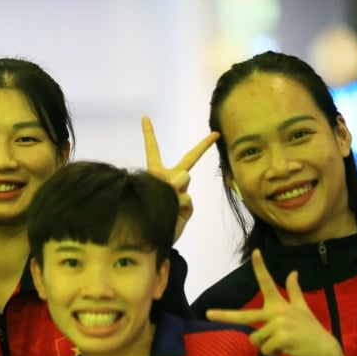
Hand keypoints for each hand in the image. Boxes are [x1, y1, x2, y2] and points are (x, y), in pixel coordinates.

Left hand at [141, 116, 219, 241]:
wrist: (150, 238)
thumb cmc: (142, 213)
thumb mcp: (149, 192)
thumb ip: (165, 181)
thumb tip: (183, 179)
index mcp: (155, 172)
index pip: (153, 150)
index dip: (149, 134)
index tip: (145, 117)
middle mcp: (170, 179)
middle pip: (188, 159)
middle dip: (202, 147)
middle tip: (215, 134)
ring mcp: (181, 191)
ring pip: (183, 178)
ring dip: (173, 188)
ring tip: (165, 201)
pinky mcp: (188, 205)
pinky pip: (185, 198)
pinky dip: (178, 205)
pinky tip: (172, 214)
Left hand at [205, 249, 340, 355]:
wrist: (325, 350)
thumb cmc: (311, 329)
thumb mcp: (302, 308)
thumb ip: (295, 291)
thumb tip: (294, 272)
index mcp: (279, 304)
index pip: (268, 283)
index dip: (261, 267)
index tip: (255, 252)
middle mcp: (277, 311)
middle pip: (244, 315)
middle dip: (224, 315)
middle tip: (208, 314)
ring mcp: (279, 324)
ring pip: (256, 341)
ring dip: (267, 347)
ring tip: (284, 344)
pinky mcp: (281, 338)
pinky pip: (265, 350)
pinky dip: (273, 355)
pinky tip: (286, 351)